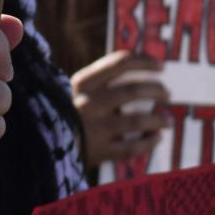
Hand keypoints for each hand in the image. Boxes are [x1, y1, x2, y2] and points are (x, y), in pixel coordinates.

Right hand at [72, 49, 170, 167]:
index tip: (162, 67)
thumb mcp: (80, 90)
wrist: (45, 144)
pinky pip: (132, 147)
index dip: (145, 62)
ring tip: (169, 120)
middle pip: (133, 90)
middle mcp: (88, 103)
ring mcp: (94, 128)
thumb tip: (146, 66)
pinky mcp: (100, 151)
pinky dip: (149, 142)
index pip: (119, 63)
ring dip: (158, 119)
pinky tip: (157, 137)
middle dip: (156, 90)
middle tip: (167, 94)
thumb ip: (105, 78)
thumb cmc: (70, 111)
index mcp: (83, 83)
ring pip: (136, 121)